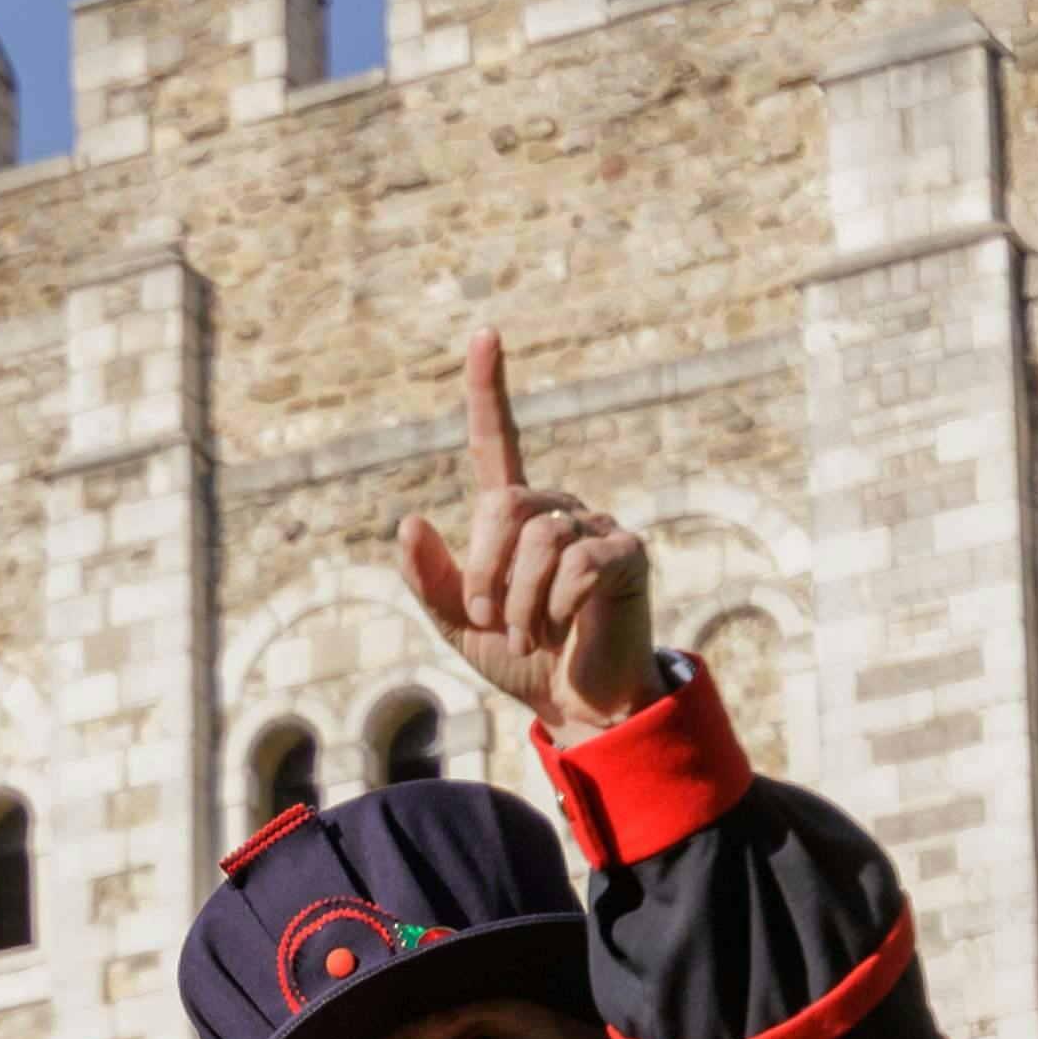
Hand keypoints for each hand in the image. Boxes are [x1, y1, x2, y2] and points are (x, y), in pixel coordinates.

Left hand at [395, 325, 656, 732]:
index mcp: (514, 517)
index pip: (496, 441)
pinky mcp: (627, 555)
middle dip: (485, 571)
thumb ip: (430, 578)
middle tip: (490, 620)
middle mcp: (556, 510)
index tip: (485, 333)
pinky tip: (565, 626)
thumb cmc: (520, 659)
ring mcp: (595, 529)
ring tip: (530, 633)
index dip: (487, 388)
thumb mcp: (458, 624)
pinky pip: (579, 565)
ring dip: (520, 601)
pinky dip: (558, 605)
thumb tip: (410, 520)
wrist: (576, 705)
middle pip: (506, 506)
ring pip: (540, 540)